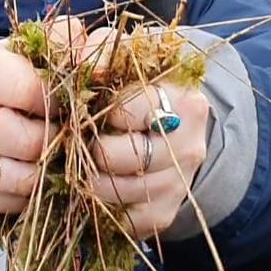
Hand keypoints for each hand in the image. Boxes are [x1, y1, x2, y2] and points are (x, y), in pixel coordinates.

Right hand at [0, 18, 81, 215]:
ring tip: (51, 160)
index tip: (68, 105)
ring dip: (41, 174)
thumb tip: (98, 64)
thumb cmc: (13, 77)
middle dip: (52, 143)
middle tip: (63, 138)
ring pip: (11, 177)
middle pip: (21, 140)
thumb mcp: (35, 52)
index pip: (27, 90)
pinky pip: (0, 201)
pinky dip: (23, 196)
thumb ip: (66, 43)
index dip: (58, 103)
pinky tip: (30, 177)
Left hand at [89, 74, 209, 238]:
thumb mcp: (131, 61)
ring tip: (87, 162)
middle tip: (86, 139)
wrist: (181, 133)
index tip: (101, 108)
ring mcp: (177, 186)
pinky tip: (99, 186)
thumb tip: (82, 64)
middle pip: (116, 156)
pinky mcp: (162, 215)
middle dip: (91, 148)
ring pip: (111, 190)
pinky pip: (117, 219)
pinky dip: (99, 206)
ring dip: (89, 178)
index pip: (125, 111)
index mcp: (184, 105)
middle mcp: (188, 148)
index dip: (102, 110)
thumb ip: (103, 51)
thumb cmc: (144, 92)